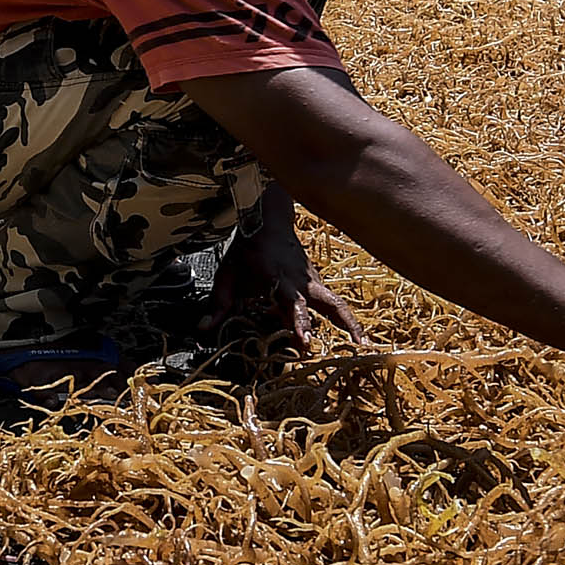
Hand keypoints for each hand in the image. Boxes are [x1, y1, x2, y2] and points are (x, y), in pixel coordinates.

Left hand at [214, 209, 370, 350]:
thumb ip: (218, 305)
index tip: (305, 340)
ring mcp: (313, 281)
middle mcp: (302, 281)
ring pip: (335, 302)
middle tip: (356, 345)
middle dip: (344, 323)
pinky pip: (329, 301)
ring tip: (362, 344)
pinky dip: (341, 317)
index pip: (293, 303)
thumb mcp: (227, 275)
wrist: (266, 219)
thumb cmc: (246, 249)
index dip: (300, 322)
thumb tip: (203, 330)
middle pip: (330, 302)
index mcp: (280, 279)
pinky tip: (350, 335)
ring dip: (349, 321)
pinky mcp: (316, 282)